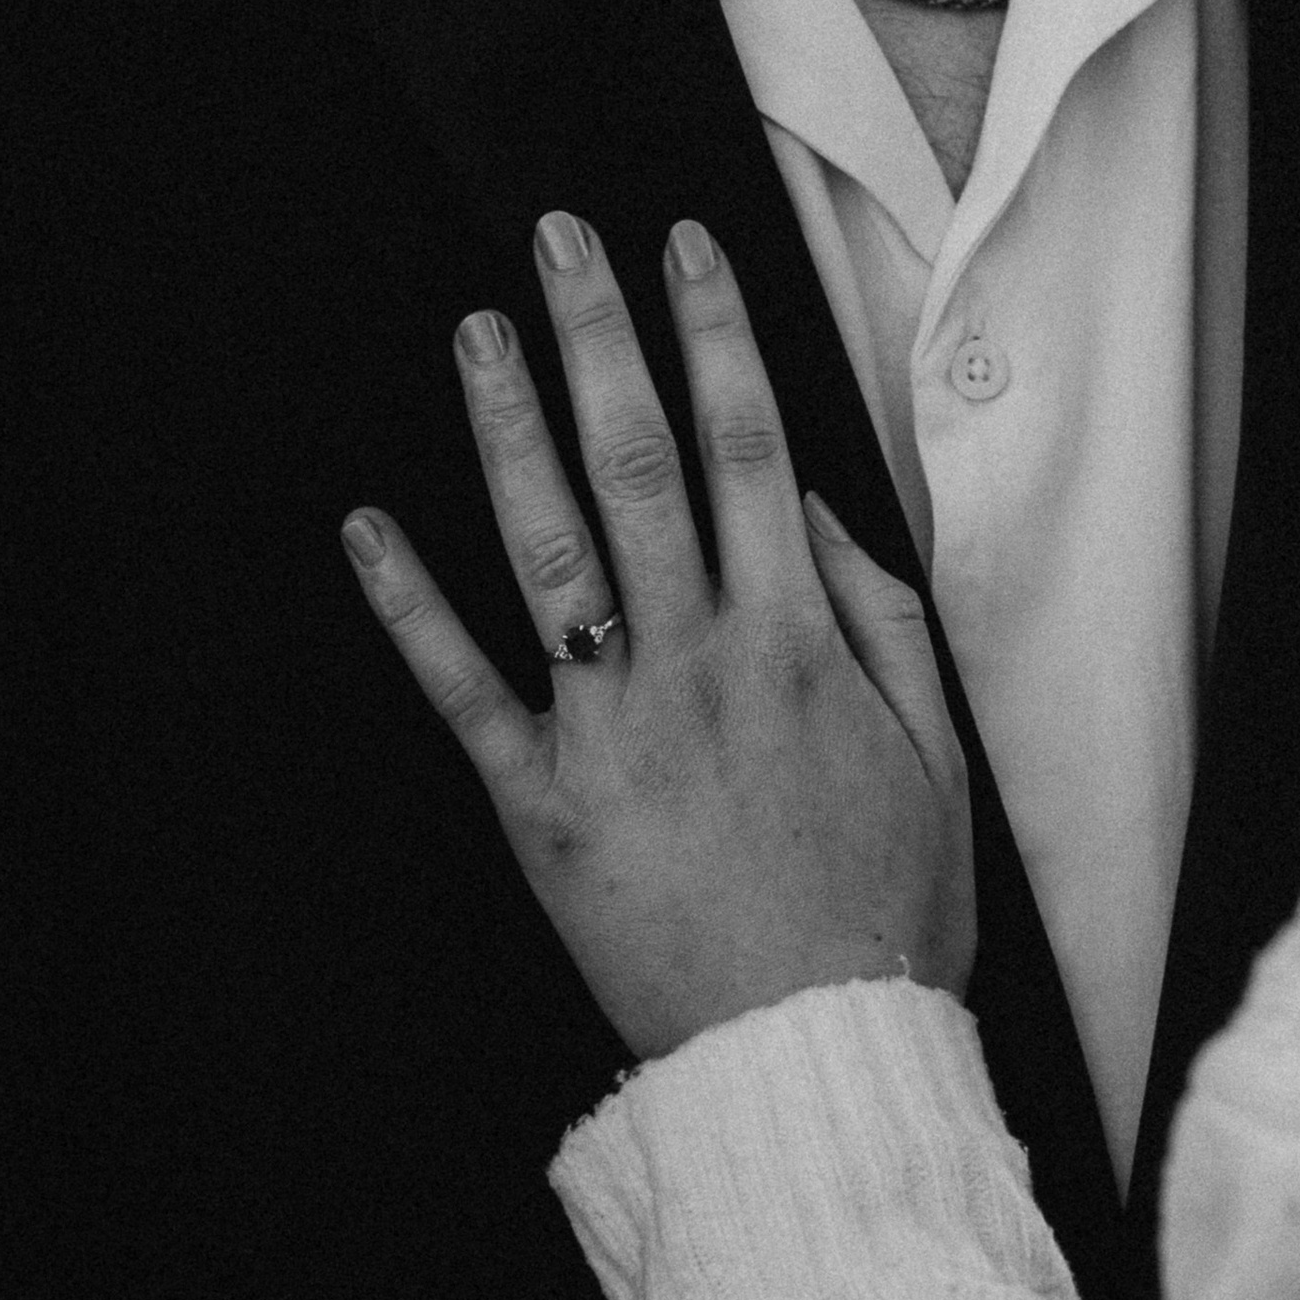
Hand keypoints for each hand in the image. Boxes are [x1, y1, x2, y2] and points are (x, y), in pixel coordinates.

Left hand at [341, 210, 975, 1059]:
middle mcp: (697, 665)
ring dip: (506, 429)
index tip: (683, 247)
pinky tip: (366, 523)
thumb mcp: (933, 750)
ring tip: (477, 331)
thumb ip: (879, 613)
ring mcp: (609, 732)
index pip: (748, 448)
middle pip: (639, 464)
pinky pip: (462, 693)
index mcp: (794, 644)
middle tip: (559, 235)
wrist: (812, 1064)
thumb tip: (812, 502)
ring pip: (549, 550)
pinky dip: (409, 607)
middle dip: (598, 337)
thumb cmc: (886, 909)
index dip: (714, 336)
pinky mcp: (538, 808)